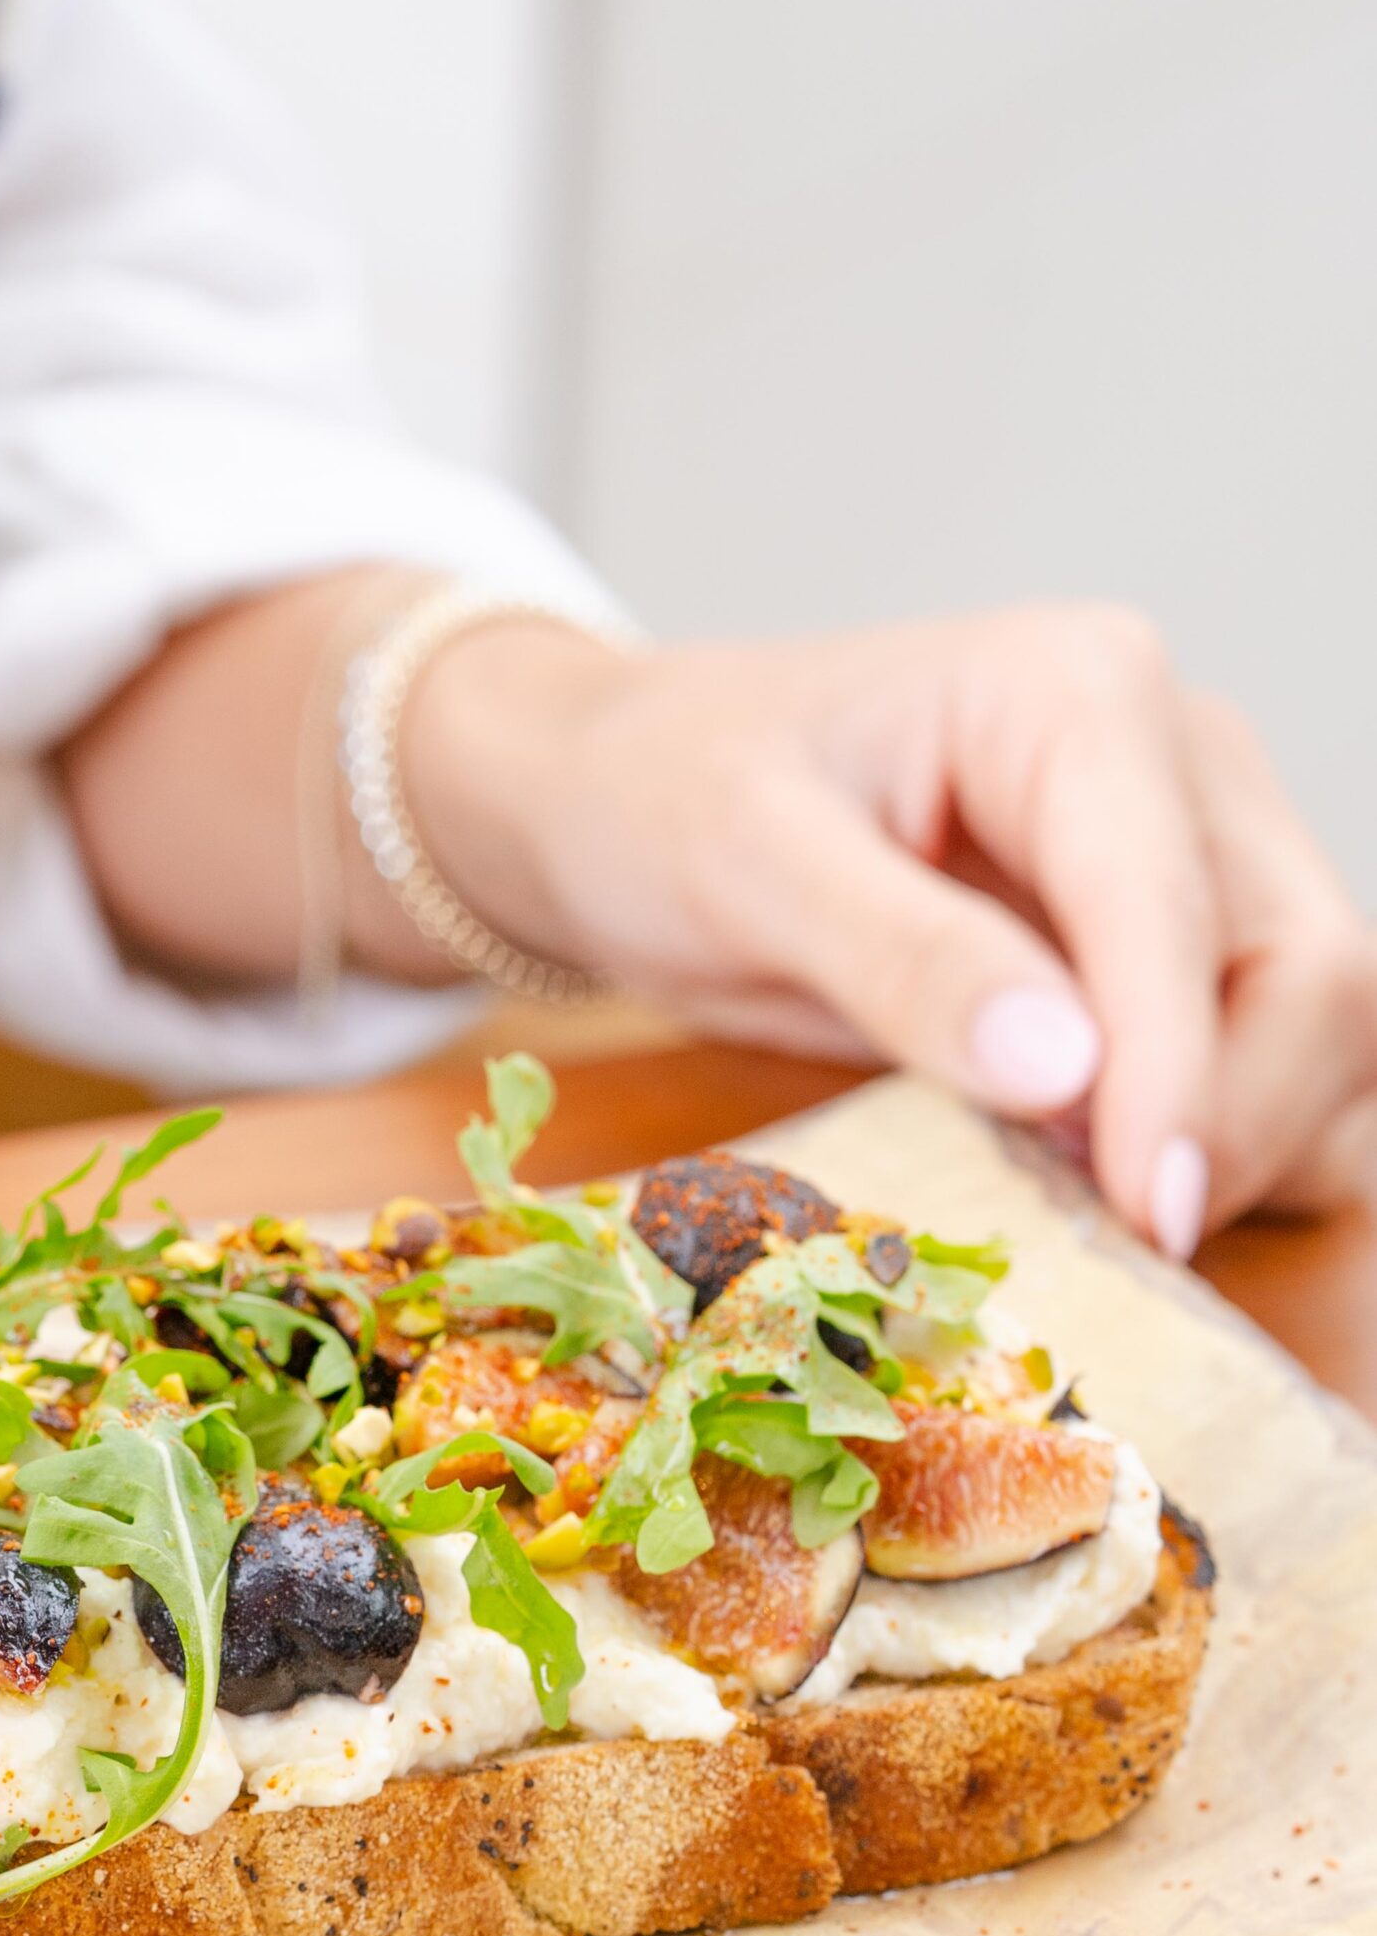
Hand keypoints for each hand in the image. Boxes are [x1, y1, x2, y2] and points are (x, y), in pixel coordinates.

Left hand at [411, 604, 1376, 1249]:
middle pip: (1307, 971)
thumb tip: (1068, 1069)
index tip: (1148, 1216)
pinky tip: (1093, 1178)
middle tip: (1109, 1241)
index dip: (1180, 1078)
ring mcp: (1195, 848)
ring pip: (1322, 1027)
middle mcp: (1175, 757)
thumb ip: (908, 961)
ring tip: (1088, 1208)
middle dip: (1227, 1123)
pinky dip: (1216, 1142)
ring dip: (1239, 1143)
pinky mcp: (1180, 942)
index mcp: (1076, 695)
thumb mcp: (749, 870)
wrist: (629, 792)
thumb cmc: (670, 799)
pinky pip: (1270, 1063)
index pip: (1179, 910)